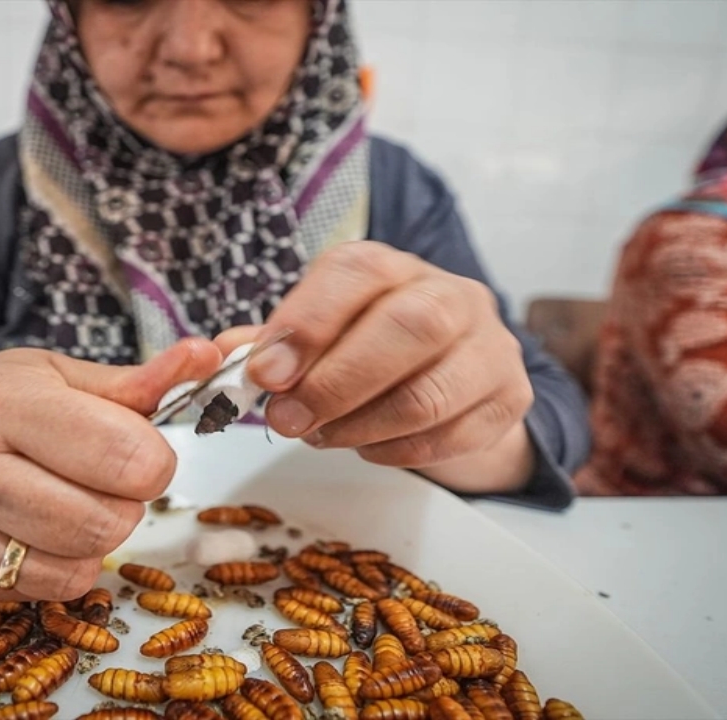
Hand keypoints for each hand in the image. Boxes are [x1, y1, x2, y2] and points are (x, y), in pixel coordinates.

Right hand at [0, 340, 221, 600]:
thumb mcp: (62, 375)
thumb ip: (139, 380)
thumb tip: (209, 357)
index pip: (117, 453)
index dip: (153, 462)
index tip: (144, 454)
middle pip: (100, 521)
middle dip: (126, 505)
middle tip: (108, 484)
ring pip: (74, 564)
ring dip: (98, 541)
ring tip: (77, 505)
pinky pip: (43, 590)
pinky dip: (65, 568)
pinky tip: (46, 535)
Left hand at [220, 241, 534, 491]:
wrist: (455, 378)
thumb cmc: (369, 351)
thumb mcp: (316, 336)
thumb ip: (267, 345)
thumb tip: (216, 356)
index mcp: (390, 267)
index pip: (354, 274)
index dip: (306, 323)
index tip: (264, 375)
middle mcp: (448, 293)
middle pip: (406, 328)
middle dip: (335, 384)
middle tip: (286, 421)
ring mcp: (489, 344)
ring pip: (430, 392)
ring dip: (361, 426)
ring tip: (322, 436)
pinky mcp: (510, 396)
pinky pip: (452, 434)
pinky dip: (397, 450)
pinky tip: (368, 446)